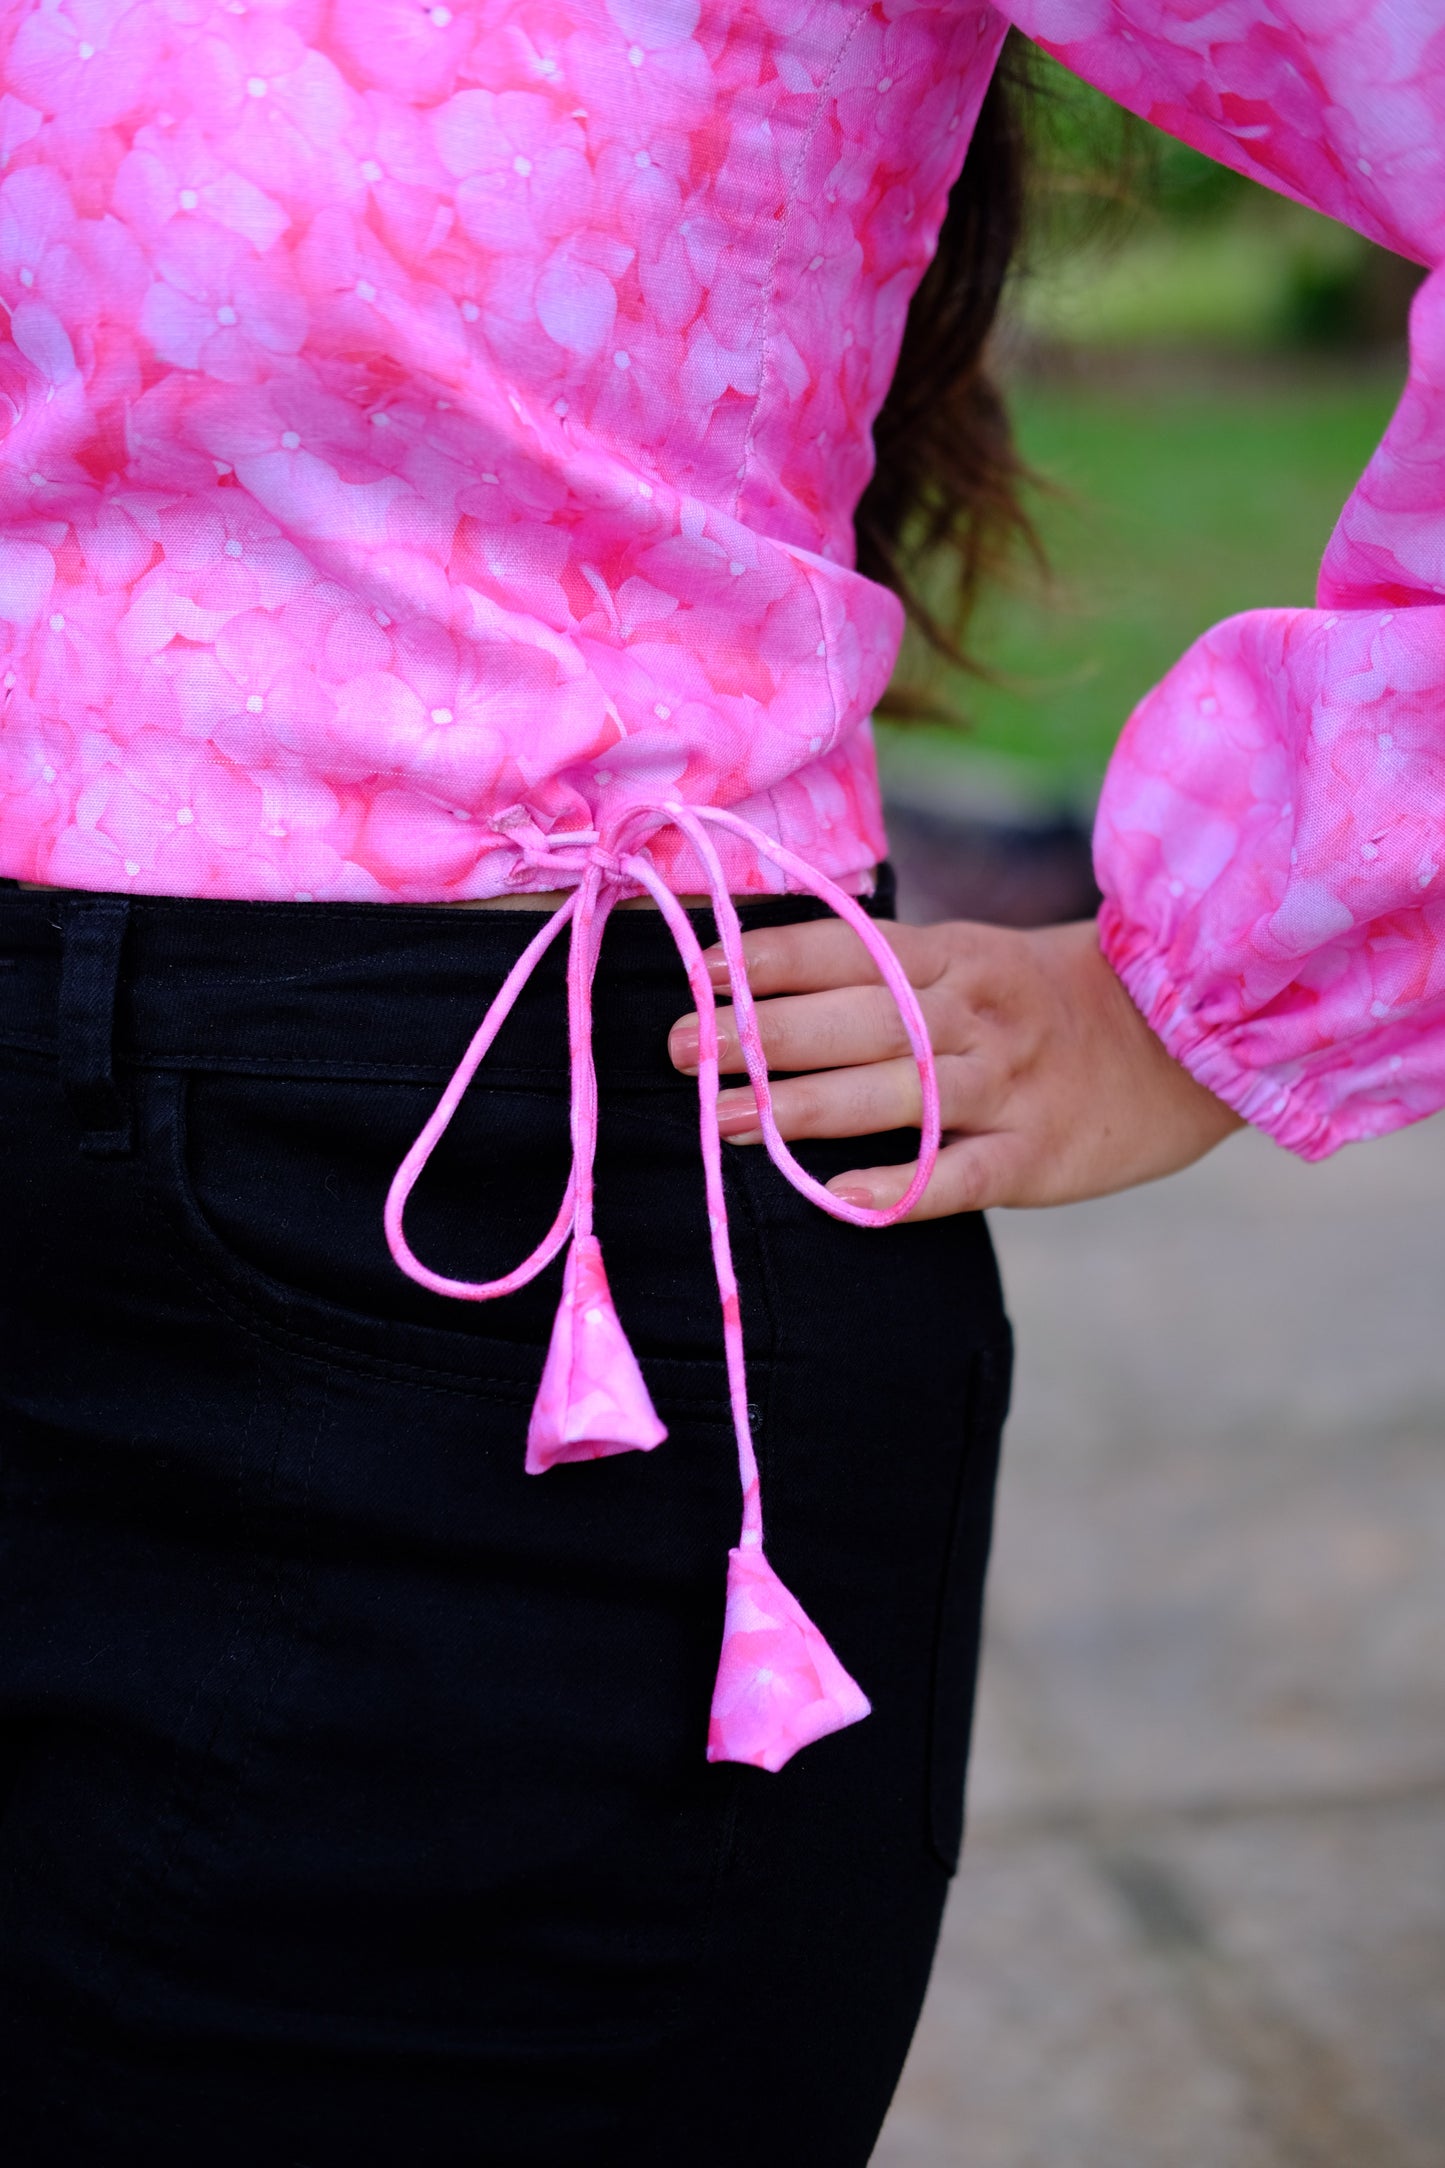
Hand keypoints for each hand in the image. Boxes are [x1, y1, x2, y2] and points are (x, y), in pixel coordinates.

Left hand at [667, 915, 1242, 1219]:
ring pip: (897, 1095)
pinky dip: (898, 1186)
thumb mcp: (982, 958)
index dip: (775, 958)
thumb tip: (770, 977)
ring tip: (720, 1119)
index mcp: (963, 957)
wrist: (1188, 1044)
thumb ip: (894, 970)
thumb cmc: (1053, 1002)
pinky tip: (835, 1195)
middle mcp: (980, 1016)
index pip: (854, 948)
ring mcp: (1011, 1088)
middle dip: (761, 1034)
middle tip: (677, 1048)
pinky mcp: (1038, 1158)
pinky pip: (959, 1174)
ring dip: (802, 1107)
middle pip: (859, 1021)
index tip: (701, 970)